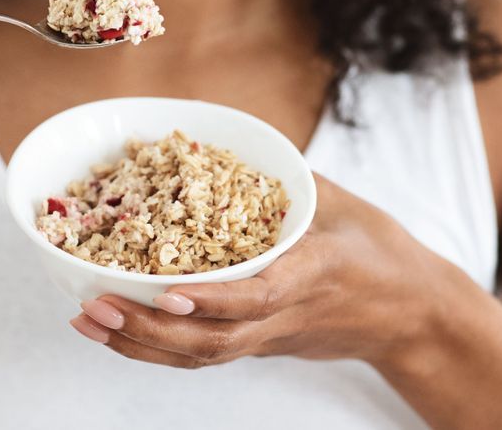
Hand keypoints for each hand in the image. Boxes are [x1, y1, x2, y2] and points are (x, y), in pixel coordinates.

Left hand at [70, 173, 467, 368]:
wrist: (414, 316)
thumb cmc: (380, 253)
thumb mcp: (343, 204)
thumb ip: (288, 180)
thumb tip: (227, 145)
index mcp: (313, 274)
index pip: (259, 296)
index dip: (212, 299)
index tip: (167, 293)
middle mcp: (286, 315)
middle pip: (214, 340)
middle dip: (149, 329)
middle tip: (95, 307)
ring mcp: (271, 336)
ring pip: (202, 356)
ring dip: (140, 344)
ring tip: (88, 321)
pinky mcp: (262, 345)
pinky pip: (205, 355)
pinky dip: (157, 348)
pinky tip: (117, 330)